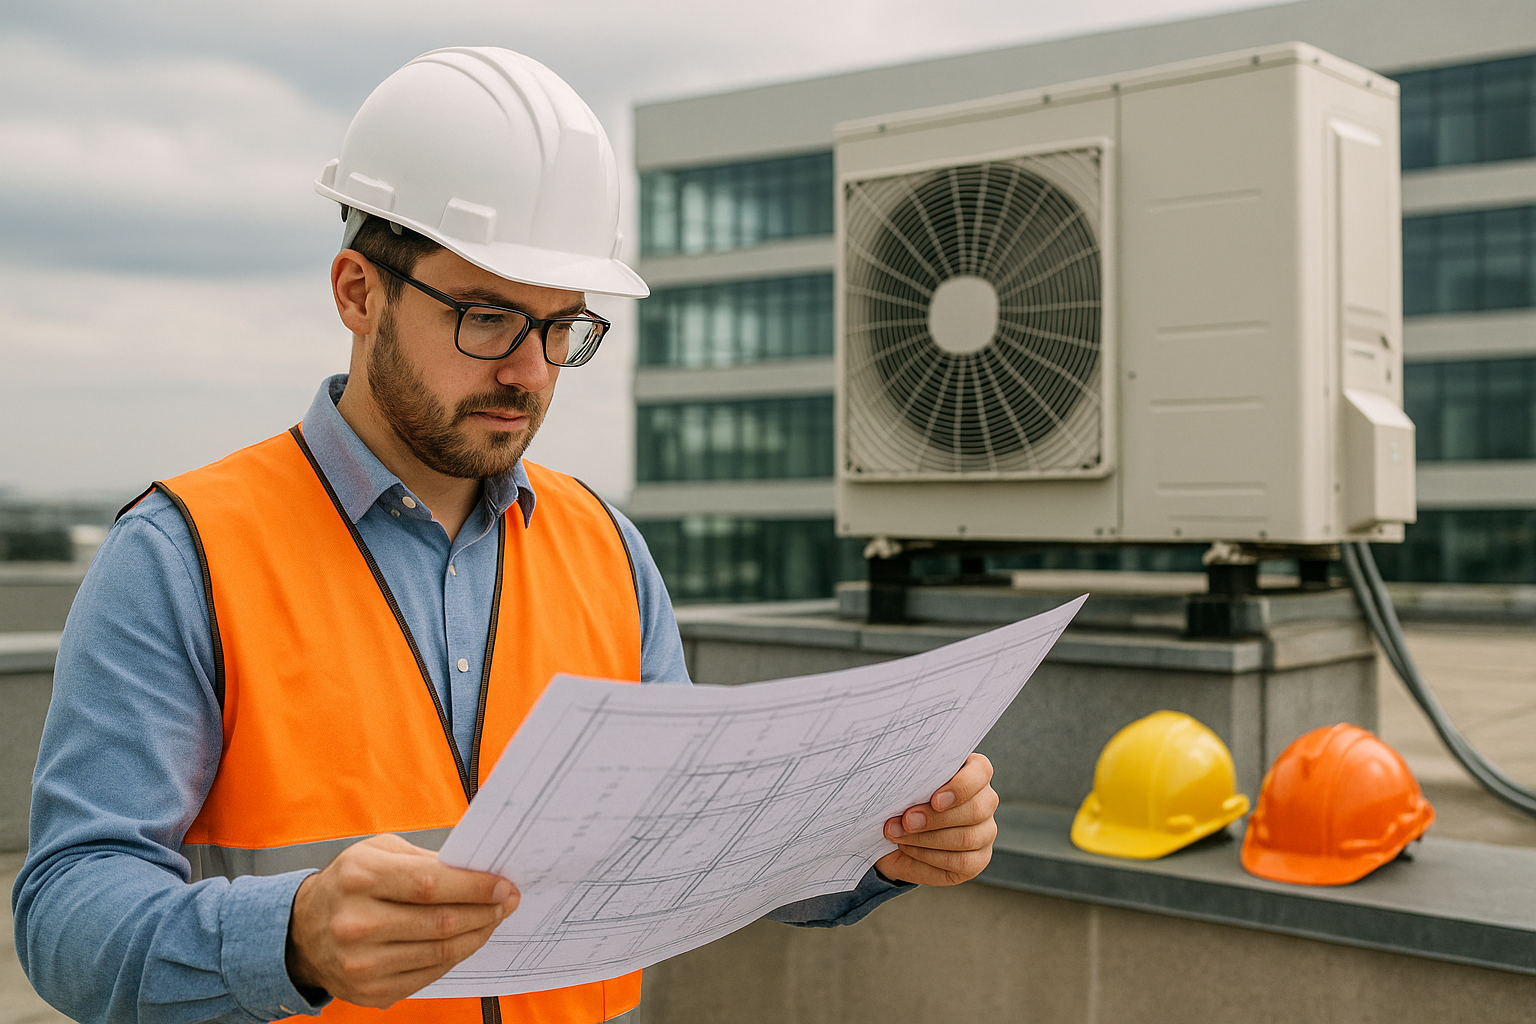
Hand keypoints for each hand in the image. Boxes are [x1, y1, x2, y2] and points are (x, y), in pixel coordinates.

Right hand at [285, 833, 518, 1007]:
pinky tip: (467, 940)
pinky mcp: (370, 992)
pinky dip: (455, 956)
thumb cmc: (349, 883)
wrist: (302, 931)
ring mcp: (362, 964)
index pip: (431, 885)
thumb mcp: (377, 852)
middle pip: (441, 922)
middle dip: (485, 911)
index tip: (503, 884)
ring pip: (440, 952)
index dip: (475, 886)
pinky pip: (429, 975)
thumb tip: (477, 870)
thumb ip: (425, 860)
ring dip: (477, 935)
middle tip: (507, 901)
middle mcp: (357, 924)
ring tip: (492, 919)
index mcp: (360, 878)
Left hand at [875, 752, 998, 885]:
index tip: (934, 800)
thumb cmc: (901, 801)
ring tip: (899, 835)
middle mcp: (985, 801)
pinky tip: (909, 848)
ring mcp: (985, 832)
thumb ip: (910, 780)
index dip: (961, 787)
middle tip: (906, 820)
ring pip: (967, 838)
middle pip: (976, 810)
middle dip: (936, 818)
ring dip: (927, 839)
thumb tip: (902, 785)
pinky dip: (930, 856)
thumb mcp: (902, 785)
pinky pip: (962, 862)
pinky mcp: (978, 859)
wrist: (891, 833)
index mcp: (972, 772)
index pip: (981, 772)